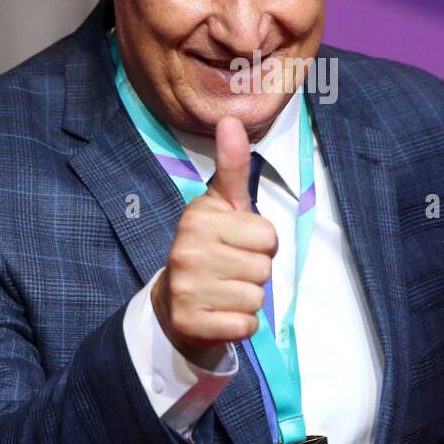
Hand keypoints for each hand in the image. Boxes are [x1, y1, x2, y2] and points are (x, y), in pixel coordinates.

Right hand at [152, 117, 277, 368]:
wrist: (175, 303)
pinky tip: (221, 314)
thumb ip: (233, 164)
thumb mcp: (224, 204)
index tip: (238, 243)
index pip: (268, 235)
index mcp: (198, 217)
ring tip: (225, 291)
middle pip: (264, 267)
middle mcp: (186, 250)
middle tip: (232, 271)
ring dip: (248, 298)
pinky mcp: (191, 323)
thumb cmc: (211, 247)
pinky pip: (246, 325)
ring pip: (256, 297)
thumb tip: (231, 118)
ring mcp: (186, 289)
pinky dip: (241, 324)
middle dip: (256, 272)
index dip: (261, 243)